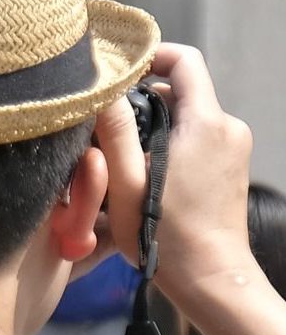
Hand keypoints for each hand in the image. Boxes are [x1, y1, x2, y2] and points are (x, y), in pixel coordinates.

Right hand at [98, 42, 255, 310]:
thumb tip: (101, 92)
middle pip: (182, 94)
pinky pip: (197, 144)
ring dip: (154, 133)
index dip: (152, 56)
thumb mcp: (127, 186)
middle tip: (106, 132)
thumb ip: (115, 134)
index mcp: (204, 123)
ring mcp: (234, 149)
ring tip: (122, 166)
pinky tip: (148, 182)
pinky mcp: (232, 170)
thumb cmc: (164, 237)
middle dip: (144, 106)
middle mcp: (227, 127)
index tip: (121, 72)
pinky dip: (171, 151)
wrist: (210, 278)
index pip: (184, 62)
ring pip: (187, 122)